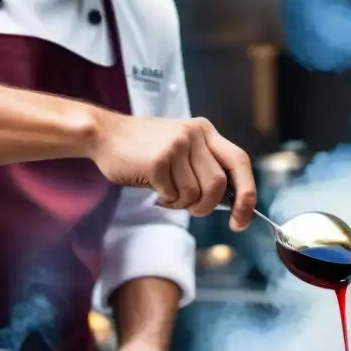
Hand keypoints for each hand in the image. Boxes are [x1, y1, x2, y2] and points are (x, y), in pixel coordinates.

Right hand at [89, 113, 256, 230]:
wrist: (104, 134)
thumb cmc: (144, 147)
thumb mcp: (181, 146)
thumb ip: (205, 165)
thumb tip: (229, 201)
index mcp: (205, 131)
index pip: (240, 162)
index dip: (247, 194)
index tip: (241, 219)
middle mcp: (195, 135)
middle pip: (218, 185)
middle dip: (207, 207)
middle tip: (192, 210)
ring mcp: (177, 146)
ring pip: (195, 193)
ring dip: (182, 203)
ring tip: (167, 194)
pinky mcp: (158, 161)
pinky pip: (173, 195)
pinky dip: (166, 200)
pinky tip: (155, 190)